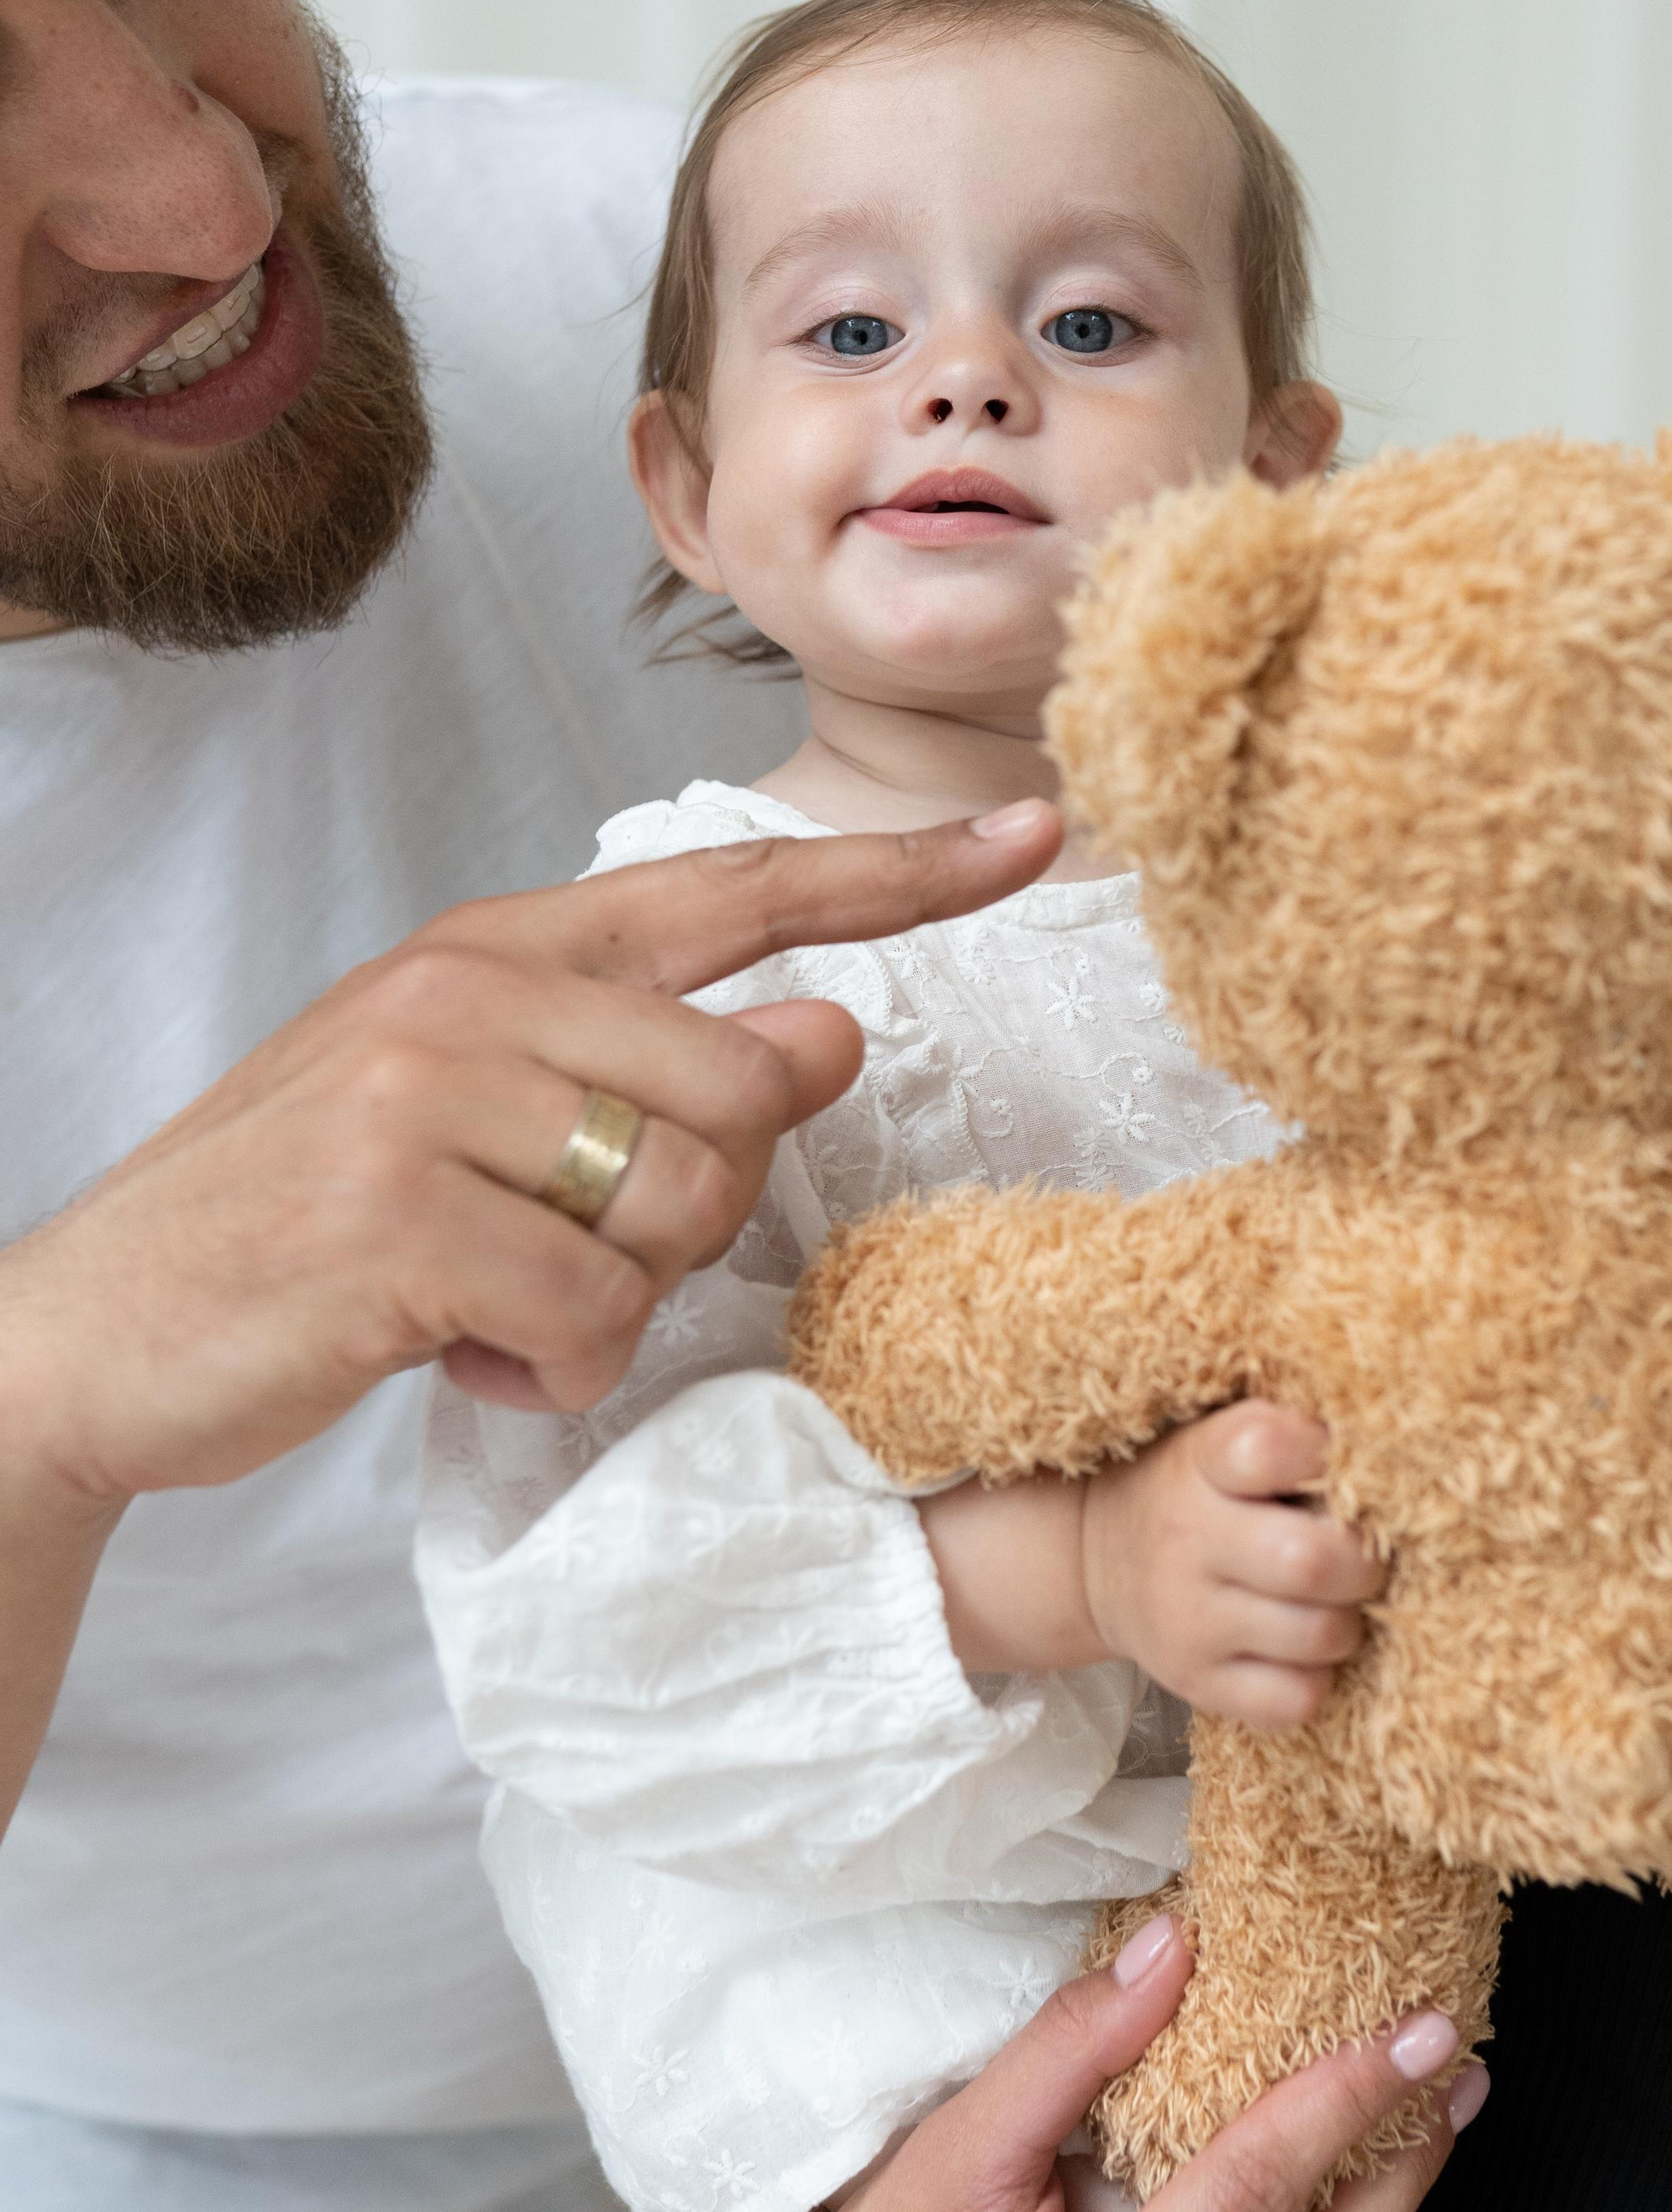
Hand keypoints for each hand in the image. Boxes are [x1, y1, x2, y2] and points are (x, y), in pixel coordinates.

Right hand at [0, 804, 1058, 1826]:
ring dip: (613, 1303)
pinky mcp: (393, 1219)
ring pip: (677, 1207)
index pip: (737, 891)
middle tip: (569, 1254)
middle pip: (744, 1092)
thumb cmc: (310, 1223)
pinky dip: (549, 1372)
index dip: (898, 874)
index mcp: (496, 947)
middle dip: (695, 1213)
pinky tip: (461, 1356)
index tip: (1036, 839)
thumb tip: (835, 1030)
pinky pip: (590, 1316)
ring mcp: (421, 1096)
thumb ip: (649, 1064)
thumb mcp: (474, 1112)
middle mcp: (467, 990)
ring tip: (494, 1303)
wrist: (95, 1326)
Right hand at [921, 1404, 1377, 1728]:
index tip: (1341, 1466)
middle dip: (1363, 1560)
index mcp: (1201, 1462)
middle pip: (1312, 1560)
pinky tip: (1299, 1648)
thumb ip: (1297, 1435)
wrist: (1095, 1559)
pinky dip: (1317, 1678)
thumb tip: (1402, 1450)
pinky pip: (1296, 1698)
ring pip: (1319, 1635)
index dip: (1327, 1455)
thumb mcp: (1222, 1440)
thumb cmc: (1198, 1489)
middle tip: (1358, 1553)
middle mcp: (1187, 1540)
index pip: (1270, 1448)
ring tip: (1330, 1601)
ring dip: (1347, 1621)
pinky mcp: (1196, 1683)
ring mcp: (1188, 1620)